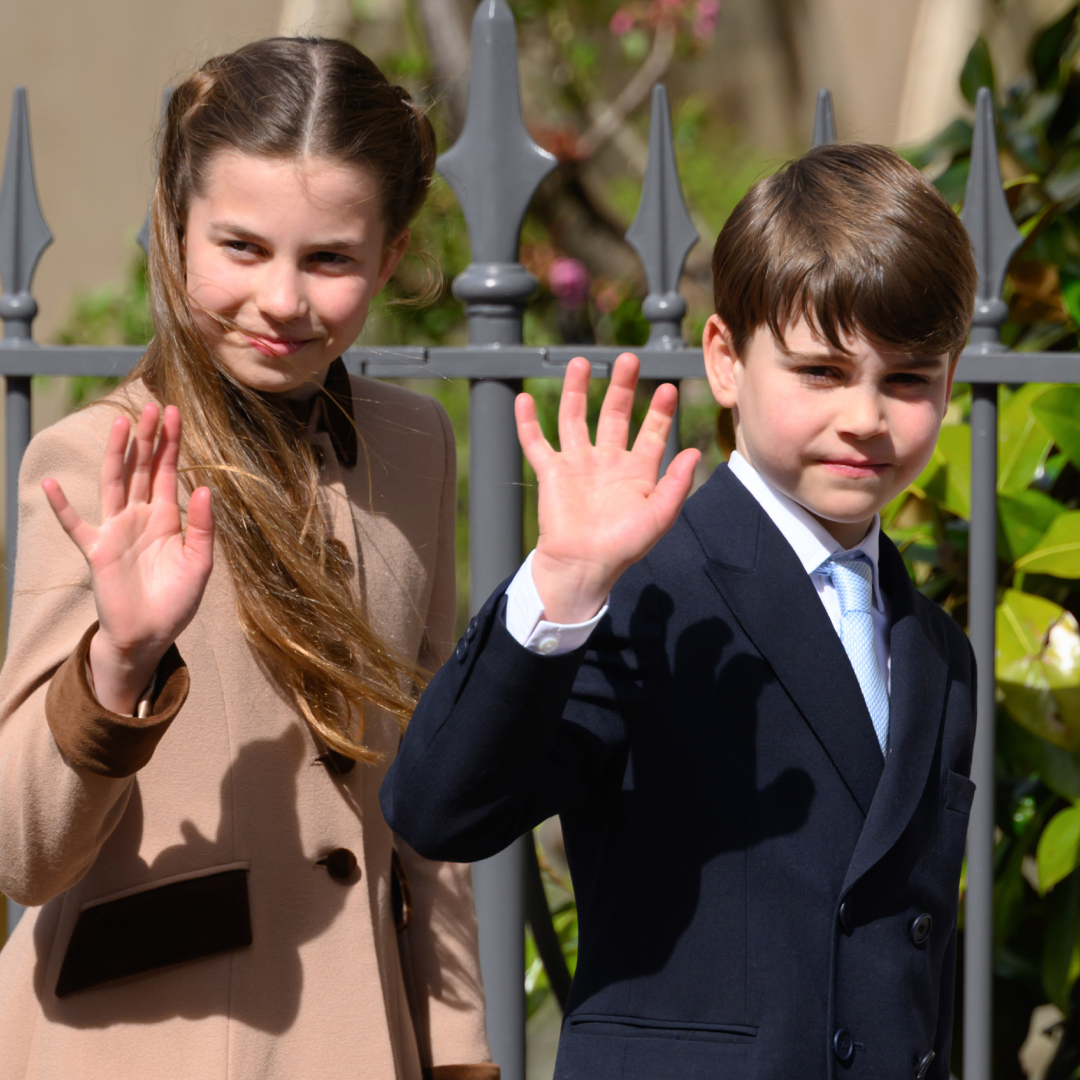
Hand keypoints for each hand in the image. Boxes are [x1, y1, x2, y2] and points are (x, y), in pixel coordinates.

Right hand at [42, 403, 213, 714]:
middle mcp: (139, 518)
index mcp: (166, 519)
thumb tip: (206, 488)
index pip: (167, 473)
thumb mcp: (199, 563)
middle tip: (152, 406)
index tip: (173, 414)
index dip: (171, 444)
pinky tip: (52, 484)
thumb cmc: (176, 601)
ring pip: (115, 484)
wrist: (150, 636)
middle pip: (143, 470)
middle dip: (148, 439)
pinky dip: (63, 507)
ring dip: (117, 455)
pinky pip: (76, 526)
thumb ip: (202, 528)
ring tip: (121, 425)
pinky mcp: (96, 552)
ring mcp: (115, 531)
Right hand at [517, 353, 699, 623]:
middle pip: (614, 415)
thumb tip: (693, 452)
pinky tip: (522, 399)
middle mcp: (606, 462)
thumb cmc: (622, 547)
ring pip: (575, 418)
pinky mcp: (551, 473)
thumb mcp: (658, 517)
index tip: (669, 388)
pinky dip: (527, 422)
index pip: (651, 433)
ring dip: (577, 391)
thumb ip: (676, 485)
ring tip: (581, 363)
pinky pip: (536, 442)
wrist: (583, 566)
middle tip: (629, 359)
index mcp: (636, 472)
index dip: (660, 412)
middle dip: (622, 388)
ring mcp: (577, 464)